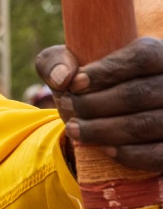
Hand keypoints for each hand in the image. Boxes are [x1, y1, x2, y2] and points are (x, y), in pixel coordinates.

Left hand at [36, 38, 162, 169]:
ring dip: (102, 130)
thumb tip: (62, 77)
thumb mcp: (68, 69)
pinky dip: (128, 154)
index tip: (74, 85)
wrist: (107, 120)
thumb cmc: (89, 87)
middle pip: (139, 93)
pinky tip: (105, 149)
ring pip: (145, 124)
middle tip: (68, 109)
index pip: (142, 57)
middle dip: (94, 104)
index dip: (106, 72)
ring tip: (73, 129)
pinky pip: (157, 154)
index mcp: (158, 54)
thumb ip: (55, 62)